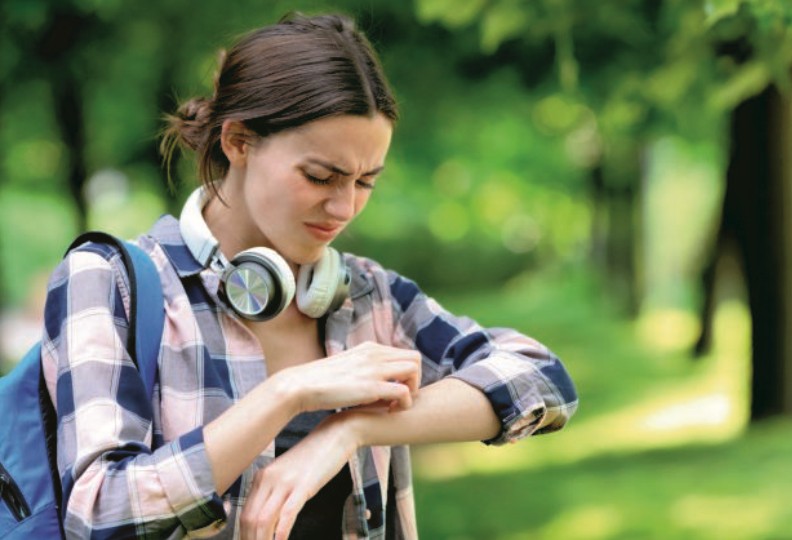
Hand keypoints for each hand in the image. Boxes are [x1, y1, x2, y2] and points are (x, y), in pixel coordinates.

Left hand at [240, 414, 357, 539]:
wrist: (335, 434)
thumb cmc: (314, 456)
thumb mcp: (288, 472)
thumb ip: (275, 491)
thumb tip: (269, 517)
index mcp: (262, 477)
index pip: (244, 514)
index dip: (245, 536)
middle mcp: (268, 479)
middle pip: (250, 520)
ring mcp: (285, 482)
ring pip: (264, 520)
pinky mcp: (304, 485)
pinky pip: (287, 513)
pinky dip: (281, 533)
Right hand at [274, 341, 420, 413]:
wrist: (300, 386)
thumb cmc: (321, 382)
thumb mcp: (348, 368)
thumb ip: (365, 370)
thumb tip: (378, 385)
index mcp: (370, 348)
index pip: (404, 353)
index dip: (406, 373)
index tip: (395, 389)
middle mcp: (375, 354)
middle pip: (415, 357)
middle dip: (414, 379)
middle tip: (400, 397)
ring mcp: (374, 369)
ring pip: (414, 369)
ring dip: (413, 389)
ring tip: (396, 405)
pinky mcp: (372, 387)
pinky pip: (404, 391)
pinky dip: (404, 403)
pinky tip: (391, 412)